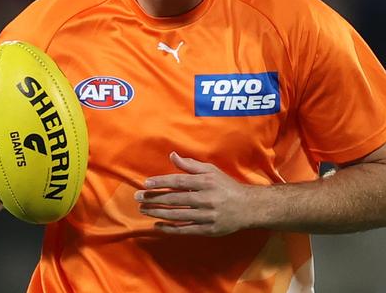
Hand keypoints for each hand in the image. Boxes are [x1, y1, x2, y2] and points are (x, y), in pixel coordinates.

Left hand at [134, 152, 254, 235]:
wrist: (248, 208)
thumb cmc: (226, 186)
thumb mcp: (211, 171)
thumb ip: (190, 165)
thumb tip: (172, 155)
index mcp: (205, 182)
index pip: (178, 181)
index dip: (161, 182)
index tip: (145, 184)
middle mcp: (205, 199)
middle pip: (175, 199)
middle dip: (154, 198)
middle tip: (138, 198)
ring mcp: (206, 216)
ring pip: (177, 215)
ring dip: (157, 212)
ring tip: (143, 209)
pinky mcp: (207, 230)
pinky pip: (184, 230)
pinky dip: (169, 229)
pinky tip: (157, 225)